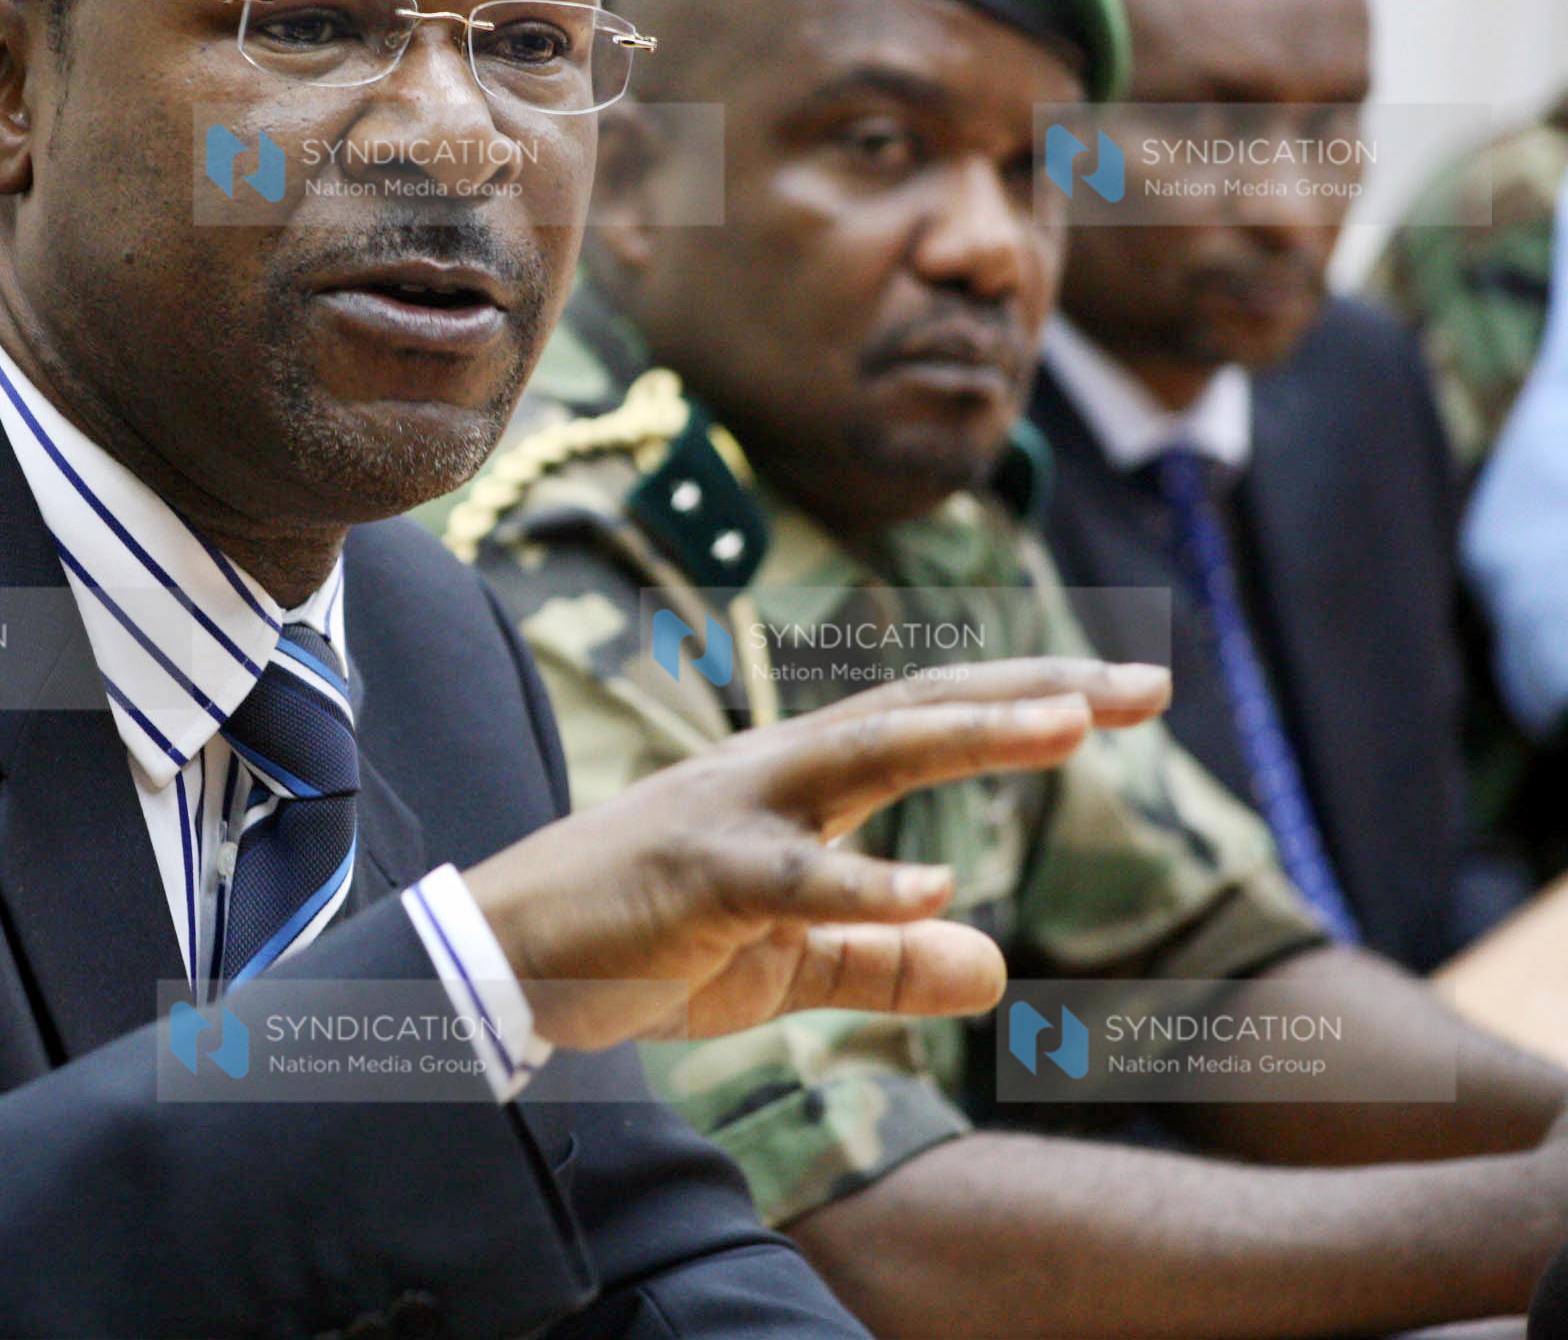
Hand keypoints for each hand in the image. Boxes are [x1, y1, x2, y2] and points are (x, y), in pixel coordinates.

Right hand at [466, 658, 1171, 1050]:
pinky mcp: (695, 880)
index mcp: (796, 782)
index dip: (1026, 699)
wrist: (507, 960)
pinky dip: (862, 886)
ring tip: (1072, 726)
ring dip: (971, 736)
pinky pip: (789, 881)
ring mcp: (731, 817)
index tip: (1131, 693)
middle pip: (917, 710)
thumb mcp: (785, 963)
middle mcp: (772, 773)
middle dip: (1032, 693)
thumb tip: (998, 966)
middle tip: (1143, 685)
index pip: (925, 720)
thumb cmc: (642, 943)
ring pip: (865, 759)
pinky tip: (935, 889)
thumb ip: (886, 960)